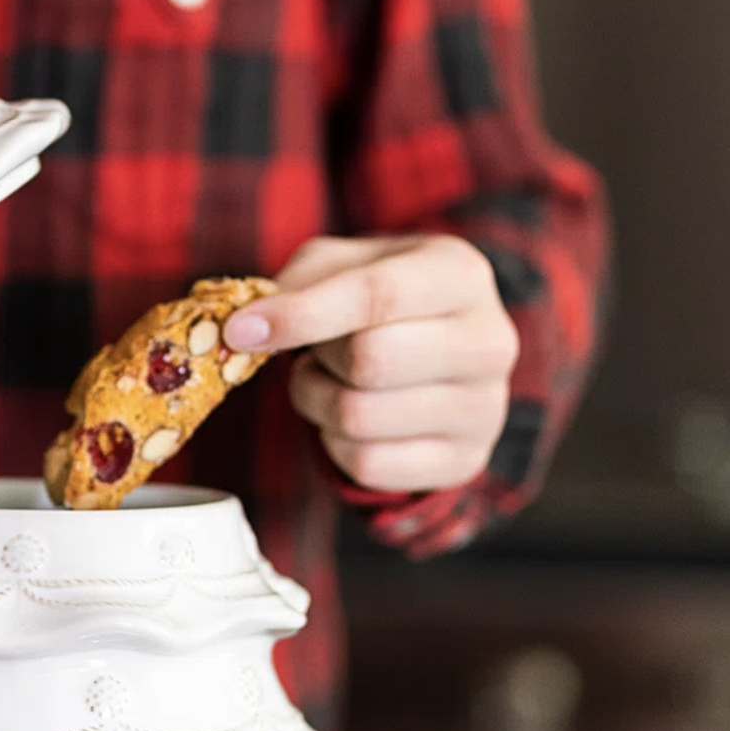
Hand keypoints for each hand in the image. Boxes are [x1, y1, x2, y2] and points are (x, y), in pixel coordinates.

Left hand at [222, 235, 518, 491]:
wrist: (439, 348)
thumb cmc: (379, 299)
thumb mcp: (342, 265)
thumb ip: (297, 283)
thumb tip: (246, 328)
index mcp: (460, 274)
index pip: (377, 296)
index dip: (301, 315)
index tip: (240, 330)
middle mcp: (489, 341)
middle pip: (370, 360)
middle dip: (318, 357)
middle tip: (315, 351)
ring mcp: (485, 408)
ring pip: (360, 418)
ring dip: (317, 401)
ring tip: (329, 380)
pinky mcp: (464, 461)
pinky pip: (367, 465)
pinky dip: (335, 444)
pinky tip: (350, 417)